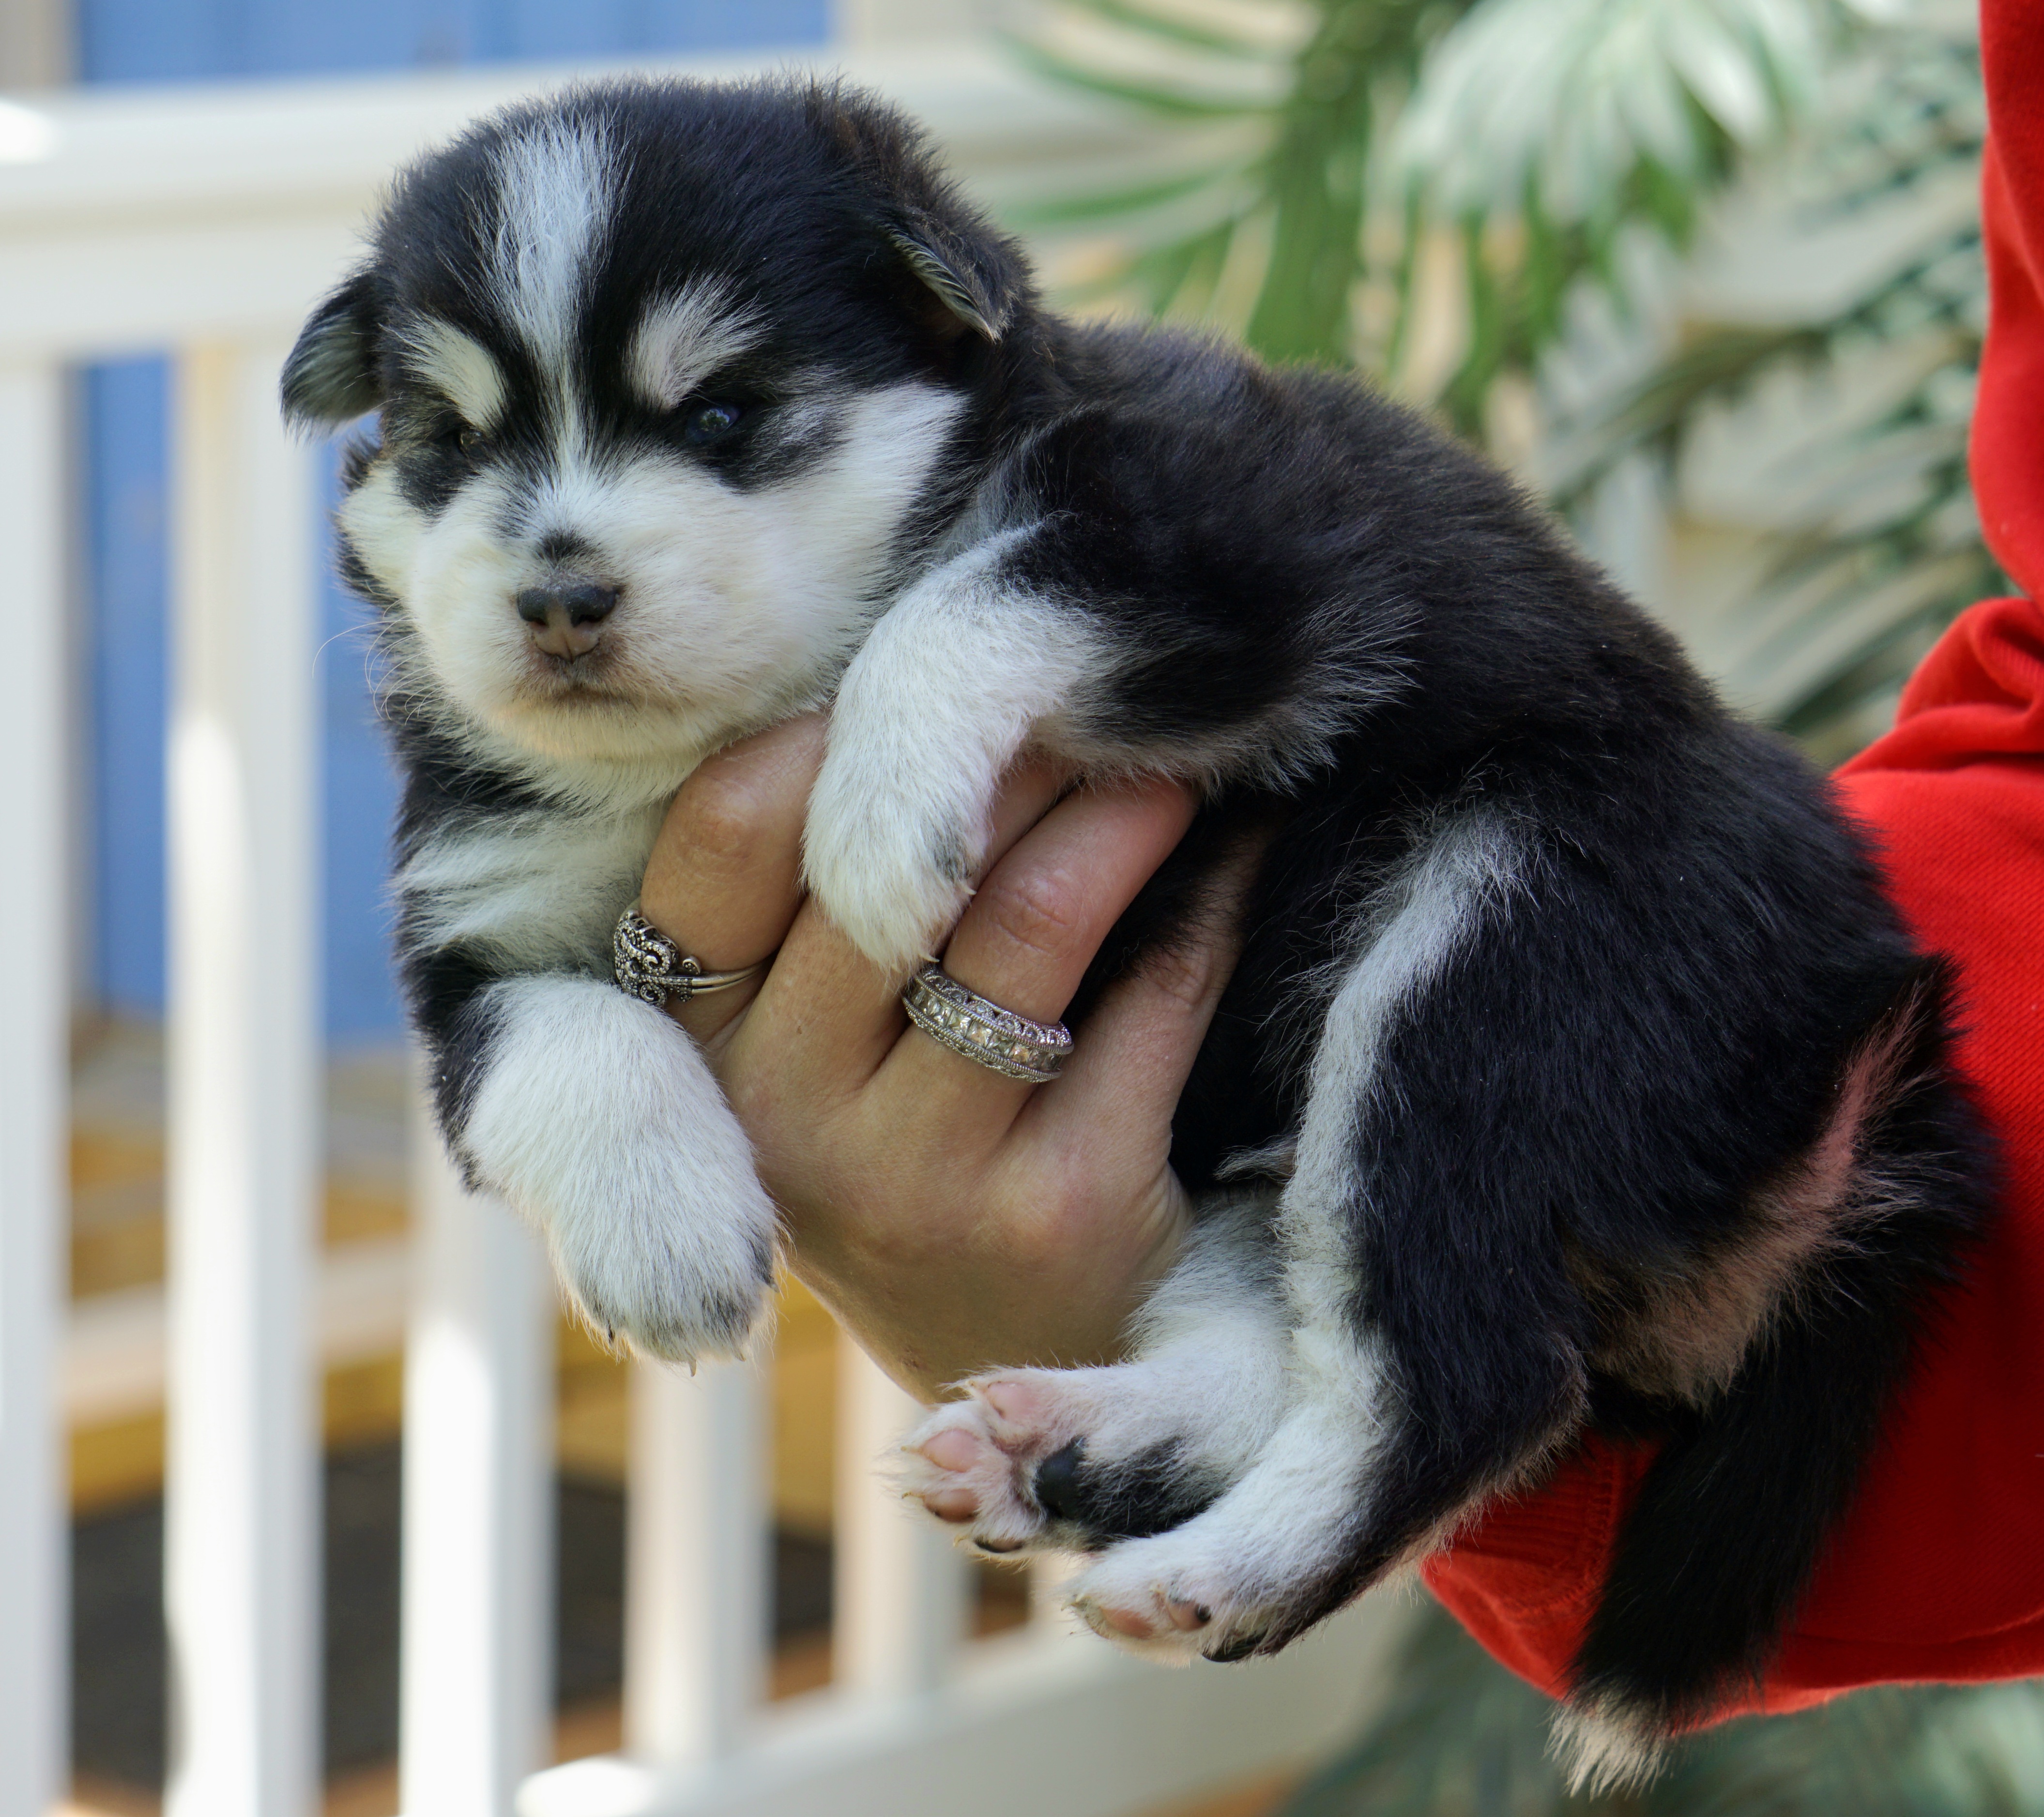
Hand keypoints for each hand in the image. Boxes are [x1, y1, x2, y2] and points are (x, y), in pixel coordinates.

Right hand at [637, 715, 1243, 1400]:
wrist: (994, 1352)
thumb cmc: (900, 1145)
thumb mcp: (812, 1041)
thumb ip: (824, 898)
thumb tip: (942, 683)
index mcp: (692, 1048)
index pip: (722, 835)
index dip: (836, 727)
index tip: (930, 681)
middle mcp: (780, 1114)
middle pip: (891, 862)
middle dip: (1009, 747)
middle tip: (1090, 687)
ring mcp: (913, 1176)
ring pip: (1030, 922)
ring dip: (1121, 808)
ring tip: (1174, 752)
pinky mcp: (1055, 1214)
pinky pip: (1152, 999)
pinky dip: (1208, 901)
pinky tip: (1236, 848)